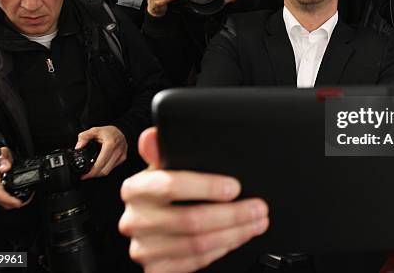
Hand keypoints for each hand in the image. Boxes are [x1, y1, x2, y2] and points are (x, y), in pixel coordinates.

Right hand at [0, 147, 24, 209]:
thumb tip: (5, 168)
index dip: (6, 198)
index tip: (17, 202)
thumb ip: (4, 159)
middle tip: (23, 203)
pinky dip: (8, 202)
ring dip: (10, 204)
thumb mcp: (2, 153)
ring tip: (24, 202)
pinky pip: (0, 200)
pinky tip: (17, 200)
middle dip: (11, 203)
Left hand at [76, 126, 127, 178]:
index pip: (100, 163)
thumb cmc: (108, 131)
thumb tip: (78, 147)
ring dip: (98, 174)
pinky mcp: (123, 159)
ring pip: (108, 171)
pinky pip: (112, 168)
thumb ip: (84, 137)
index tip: (84, 175)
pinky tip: (99, 168)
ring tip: (91, 172)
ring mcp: (121, 156)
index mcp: (110, 144)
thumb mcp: (94, 130)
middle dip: (93, 175)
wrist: (122, 130)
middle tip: (85, 175)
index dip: (91, 172)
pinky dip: (104, 170)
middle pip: (104, 170)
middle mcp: (117, 151)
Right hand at [119, 128, 268, 271]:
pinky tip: (236, 238)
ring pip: (197, 245)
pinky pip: (195, 262)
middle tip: (258, 207)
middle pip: (191, 220)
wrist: (151, 228)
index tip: (235, 187)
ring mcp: (144, 248)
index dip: (206, 187)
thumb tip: (154, 135)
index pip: (171, 186)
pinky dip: (222, 250)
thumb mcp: (164, 168)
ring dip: (234, 234)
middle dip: (233, 214)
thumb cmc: (162, 192)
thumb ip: (163, 151)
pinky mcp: (155, 269)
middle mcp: (135, 220)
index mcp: (135, 189)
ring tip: (256, 222)